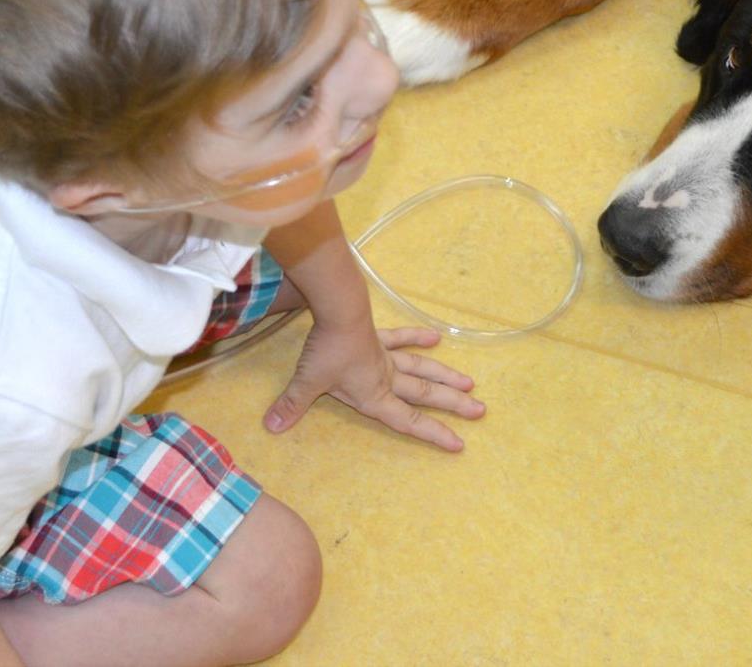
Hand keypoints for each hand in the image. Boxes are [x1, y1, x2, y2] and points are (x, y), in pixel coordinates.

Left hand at [265, 323, 482, 451]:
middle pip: (425, 394)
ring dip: (445, 376)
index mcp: (374, 395)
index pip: (408, 420)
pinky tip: (436, 337)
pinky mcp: (379, 335)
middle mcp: (387, 377)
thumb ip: (291, 406)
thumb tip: (271, 428)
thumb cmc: (325, 350)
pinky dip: (417, 338)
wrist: (337, 310)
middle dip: (452, 405)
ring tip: (470, 382)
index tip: (459, 443)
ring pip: (422, 368)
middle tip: (480, 410)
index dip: (433, 434)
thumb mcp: (307, 382)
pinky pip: (401, 338)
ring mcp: (385, 355)